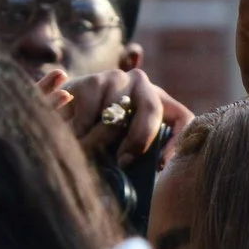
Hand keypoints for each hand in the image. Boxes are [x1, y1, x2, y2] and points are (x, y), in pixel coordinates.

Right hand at [44, 66, 189, 166]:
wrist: (65, 117)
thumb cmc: (102, 139)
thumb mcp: (127, 148)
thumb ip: (143, 156)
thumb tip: (156, 170)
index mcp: (158, 101)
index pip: (182, 117)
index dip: (178, 141)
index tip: (161, 165)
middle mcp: (140, 83)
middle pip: (152, 109)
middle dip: (138, 139)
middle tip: (123, 162)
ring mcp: (115, 78)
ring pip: (116, 115)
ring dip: (101, 140)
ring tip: (88, 152)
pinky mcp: (90, 81)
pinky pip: (90, 115)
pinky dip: (81, 133)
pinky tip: (74, 136)